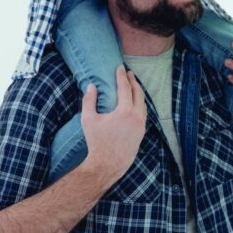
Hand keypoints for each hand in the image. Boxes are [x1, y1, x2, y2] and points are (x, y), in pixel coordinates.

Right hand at [81, 65, 147, 185]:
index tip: (120, 67)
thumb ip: (89, 100)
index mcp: (125, 111)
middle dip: (133, 81)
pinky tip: (135, 104)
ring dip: (138, 92)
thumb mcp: (88, 119)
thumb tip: (91, 86)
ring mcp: (141, 126)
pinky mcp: (141, 133)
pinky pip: (143, 114)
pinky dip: (140, 104)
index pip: (125, 88)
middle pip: (138, 93)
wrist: (107, 165)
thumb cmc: (96, 142)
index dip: (122, 76)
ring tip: (133, 85)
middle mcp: (136, 117)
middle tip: (128, 73)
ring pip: (143, 104)